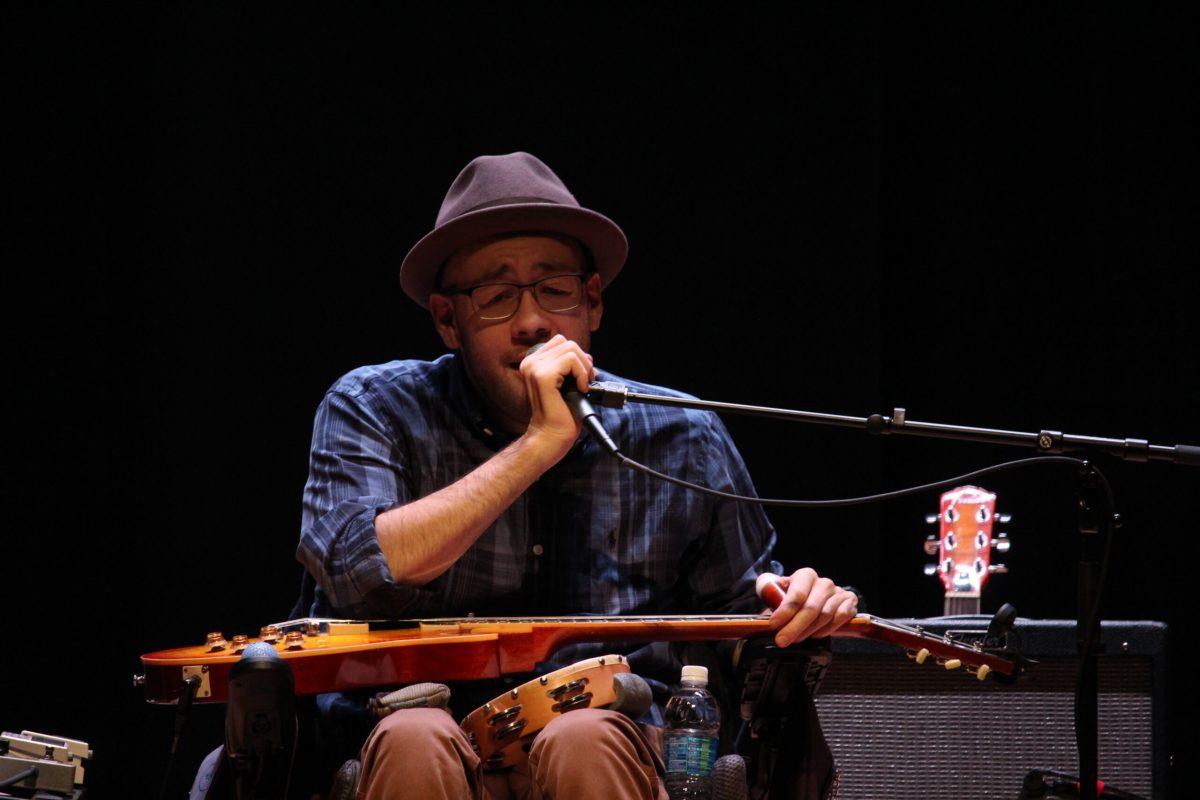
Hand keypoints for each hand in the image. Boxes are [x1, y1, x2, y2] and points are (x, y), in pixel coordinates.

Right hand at [518, 334, 594, 455]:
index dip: (577, 357)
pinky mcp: (542, 376)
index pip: (561, 343)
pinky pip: (571, 360)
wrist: (551, 436)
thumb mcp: (568, 384)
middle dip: (583, 362)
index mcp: (533, 363)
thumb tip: (588, 357)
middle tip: (585, 383)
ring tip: (582, 386)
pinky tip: (580, 389)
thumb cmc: (560, 414)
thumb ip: (573, 367)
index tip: (582, 376)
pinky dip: (582, 374)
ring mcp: (535, 368)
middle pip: (567, 343)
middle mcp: (530, 362)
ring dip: (583, 368)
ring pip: (571, 349)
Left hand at [764, 568, 857, 647]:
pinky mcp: (850, 603)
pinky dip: (826, 630)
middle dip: (794, 627)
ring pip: (824, 616)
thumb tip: (763, 591)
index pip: (797, 594)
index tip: (774, 625)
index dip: (785, 611)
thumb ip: (768, 589)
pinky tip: (815, 635)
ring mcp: (838, 593)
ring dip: (808, 631)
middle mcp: (824, 583)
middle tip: (782, 640)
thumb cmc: (795, 597)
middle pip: (811, 608)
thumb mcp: (778, 590)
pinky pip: (839, 619)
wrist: (818, 598)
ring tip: (795, 639)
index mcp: (806, 575)